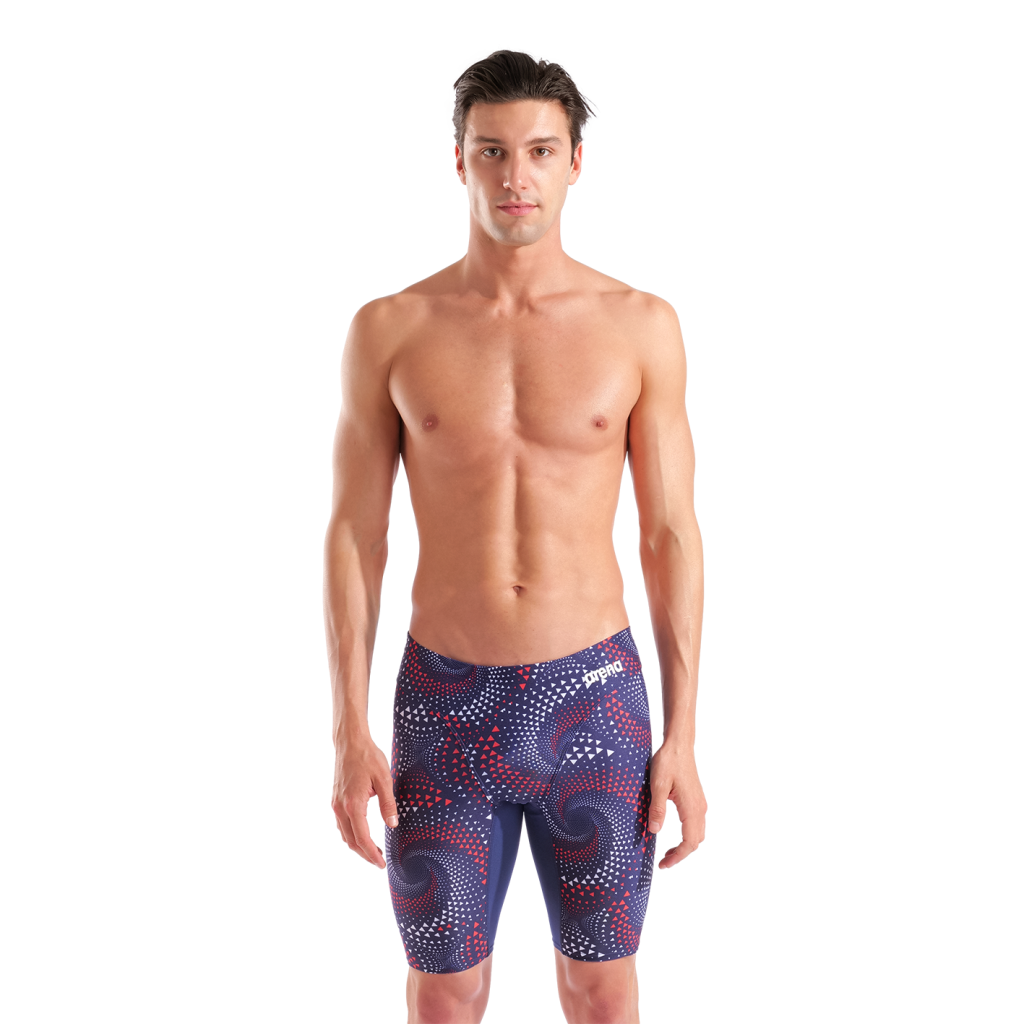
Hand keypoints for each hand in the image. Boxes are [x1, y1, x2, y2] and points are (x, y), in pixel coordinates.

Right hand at [331, 732, 398, 868]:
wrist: (350, 742)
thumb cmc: (367, 757)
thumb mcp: (384, 779)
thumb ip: (388, 804)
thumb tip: (392, 825)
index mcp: (353, 805)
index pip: (362, 838)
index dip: (371, 854)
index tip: (381, 863)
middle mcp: (341, 808)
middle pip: (351, 841)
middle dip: (364, 854)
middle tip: (379, 861)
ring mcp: (336, 804)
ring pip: (344, 834)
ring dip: (357, 845)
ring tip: (373, 850)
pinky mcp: (336, 799)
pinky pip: (341, 824)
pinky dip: (351, 834)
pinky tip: (361, 834)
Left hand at [647, 743, 706, 868]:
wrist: (679, 745)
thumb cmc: (669, 762)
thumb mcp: (658, 785)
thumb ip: (657, 809)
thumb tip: (655, 831)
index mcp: (692, 807)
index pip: (689, 842)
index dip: (678, 857)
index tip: (664, 864)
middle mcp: (700, 808)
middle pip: (696, 841)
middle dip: (681, 854)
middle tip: (663, 861)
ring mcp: (700, 804)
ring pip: (698, 833)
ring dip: (685, 846)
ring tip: (668, 852)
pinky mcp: (696, 799)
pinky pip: (696, 824)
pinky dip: (687, 835)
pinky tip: (674, 834)